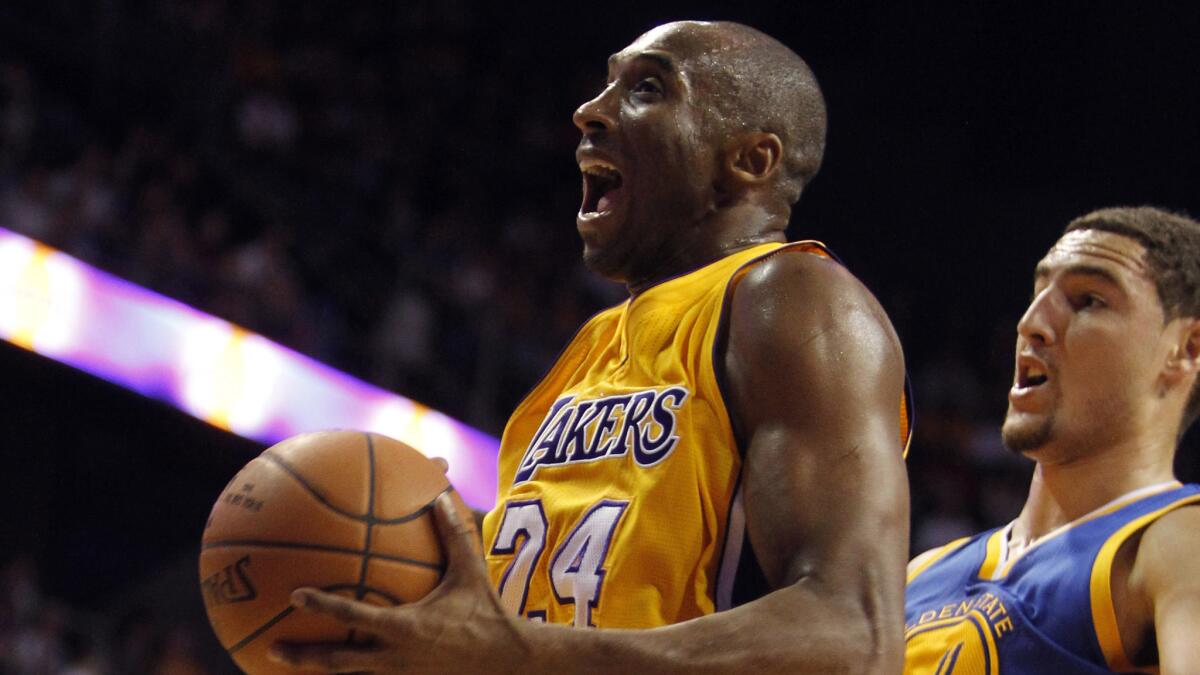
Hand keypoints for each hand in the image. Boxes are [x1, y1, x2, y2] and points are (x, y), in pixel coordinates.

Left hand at [269, 493, 528, 673]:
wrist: (505, 662)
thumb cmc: (486, 614)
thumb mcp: (471, 572)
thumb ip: (455, 533)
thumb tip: (440, 493)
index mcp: (405, 626)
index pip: (355, 616)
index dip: (324, 606)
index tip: (295, 595)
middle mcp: (394, 656)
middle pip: (338, 661)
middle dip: (303, 657)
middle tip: (271, 645)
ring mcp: (398, 674)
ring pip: (348, 674)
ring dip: (315, 668)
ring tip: (284, 659)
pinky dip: (347, 671)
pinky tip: (331, 663)